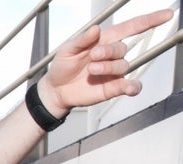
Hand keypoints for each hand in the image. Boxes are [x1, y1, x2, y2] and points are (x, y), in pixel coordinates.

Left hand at [39, 9, 172, 116]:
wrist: (56, 90)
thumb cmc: (62, 66)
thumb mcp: (67, 50)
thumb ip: (81, 40)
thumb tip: (96, 29)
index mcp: (103, 41)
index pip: (130, 28)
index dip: (148, 21)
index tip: (165, 15)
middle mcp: (111, 56)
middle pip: (122, 48)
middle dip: (109, 51)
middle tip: (92, 57)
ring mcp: (113, 72)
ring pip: (123, 65)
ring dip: (109, 67)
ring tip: (92, 70)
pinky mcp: (113, 87)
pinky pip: (130, 86)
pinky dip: (133, 87)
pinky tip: (129, 88)